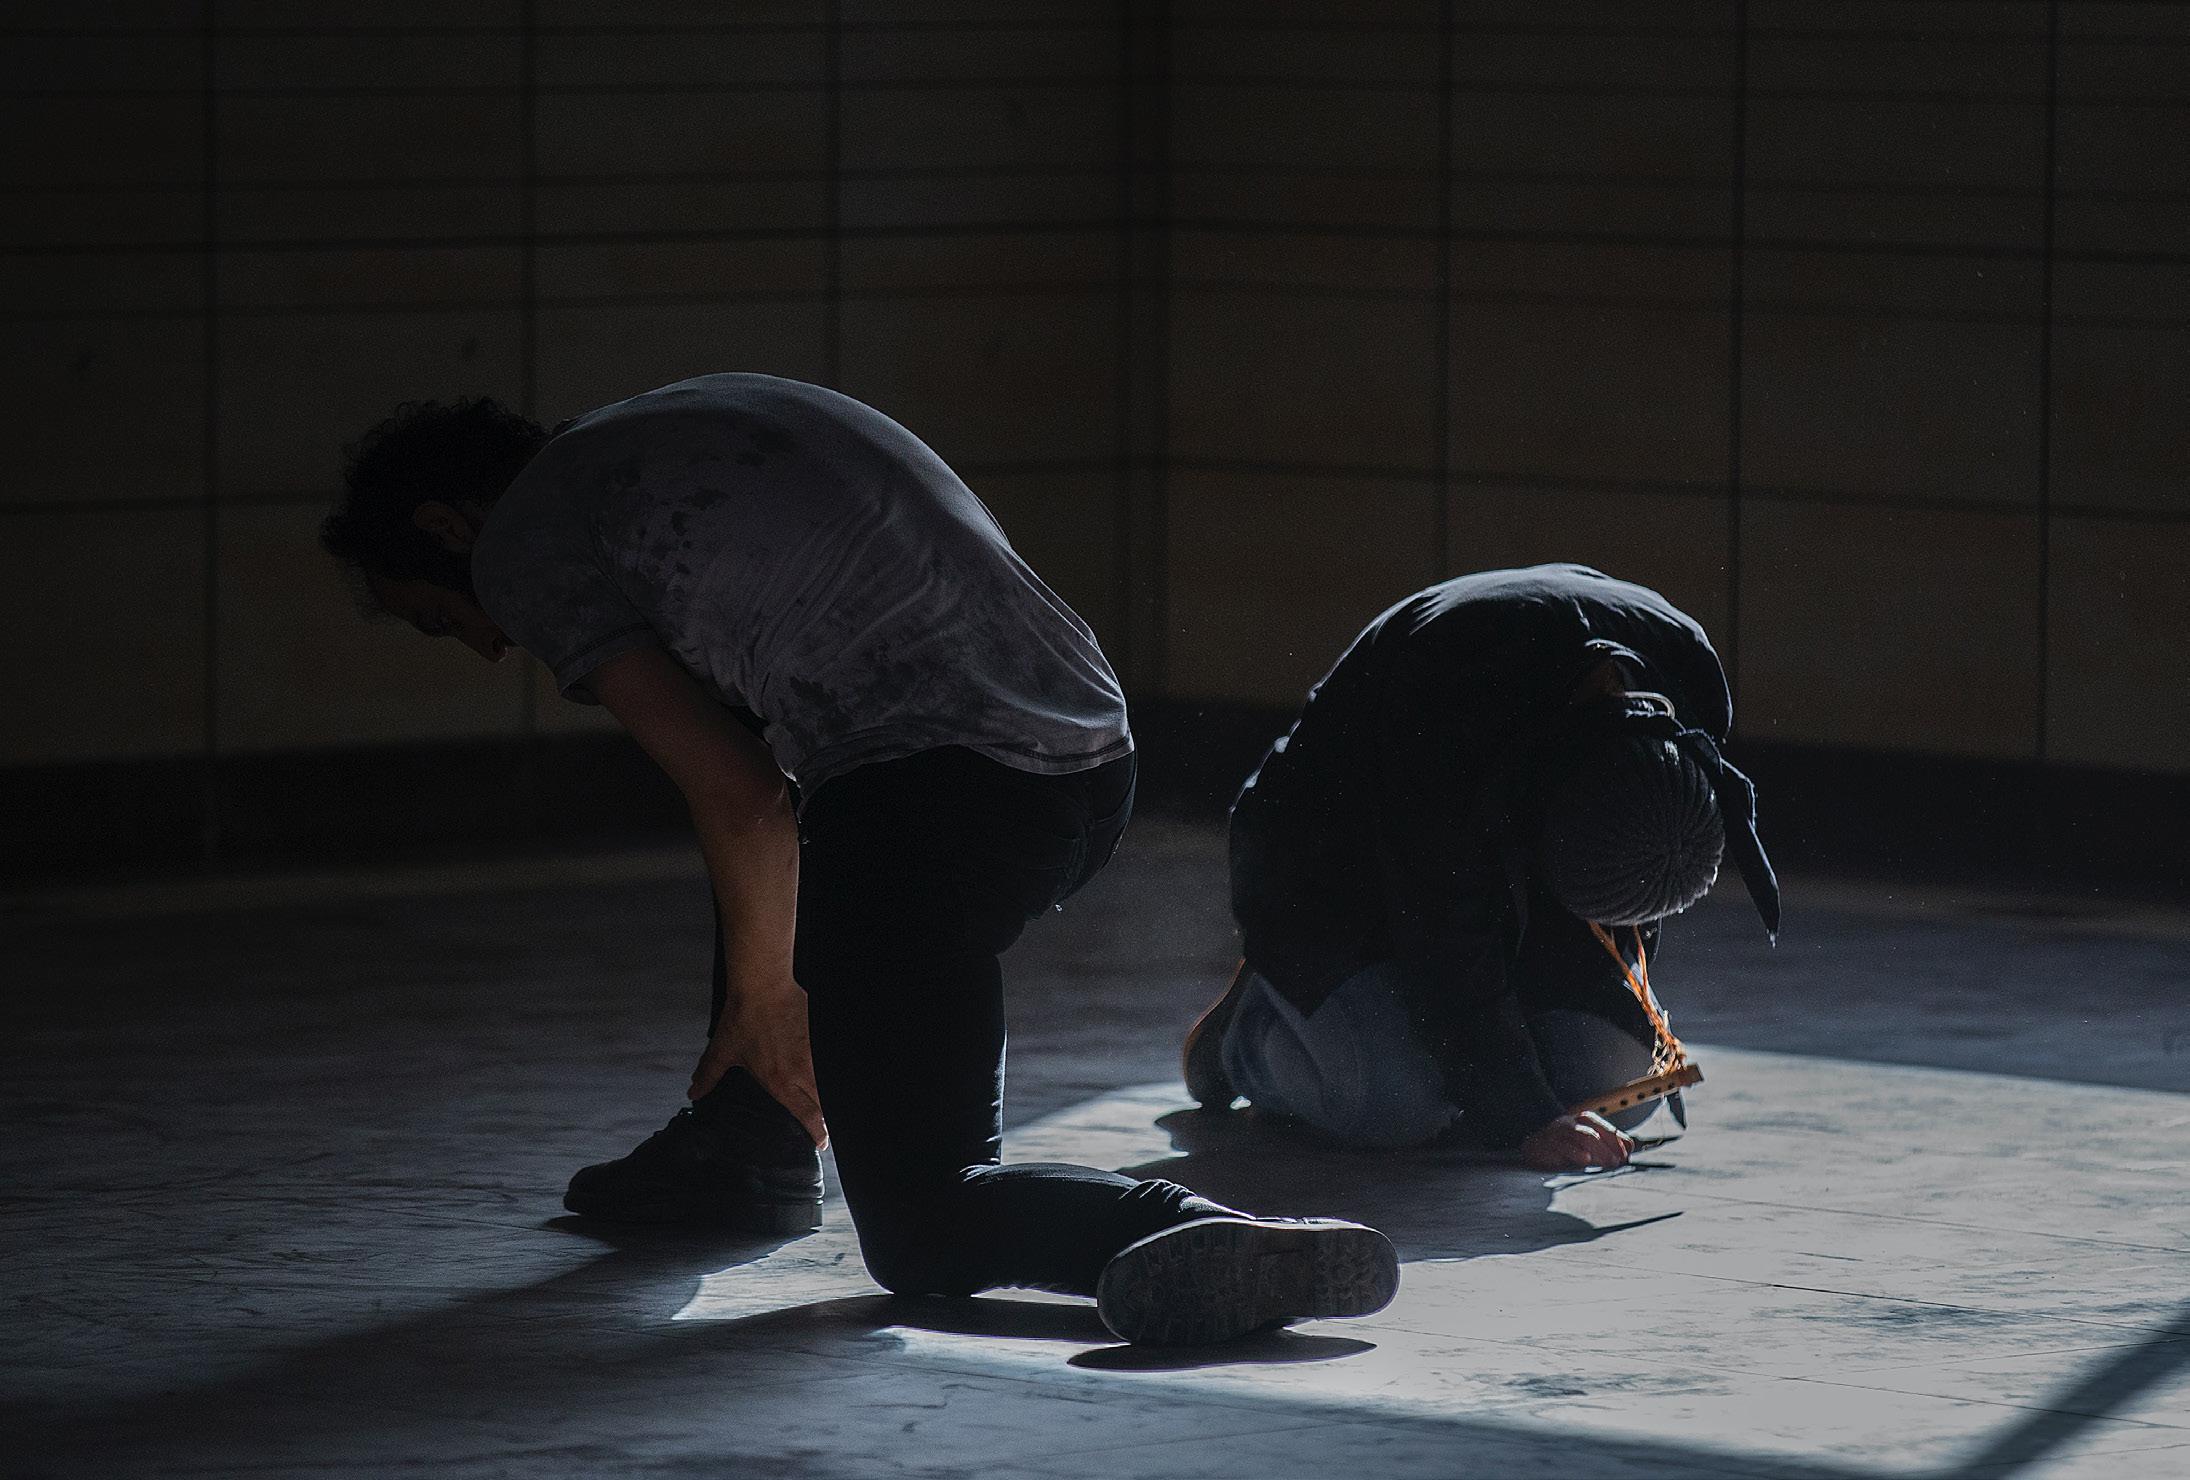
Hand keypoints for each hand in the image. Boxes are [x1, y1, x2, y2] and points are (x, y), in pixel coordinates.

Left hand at [690, 980, 827, 1148]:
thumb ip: (708, 1075)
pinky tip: (826, 1073)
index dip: (816, 1132)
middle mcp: (800, 1072)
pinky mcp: (820, 1036)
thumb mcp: (722, 1050)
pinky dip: (829, 1071)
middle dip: (828, 1120)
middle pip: (824, 1104)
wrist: (763, 987)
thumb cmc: (743, 1018)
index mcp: (779, 1081)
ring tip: (828, 1104)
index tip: (821, 1143)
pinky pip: (828, 1060)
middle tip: (826, 1127)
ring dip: (829, 1097)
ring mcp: (814, 1054)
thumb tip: (694, 1092)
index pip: (806, 1115)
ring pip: (829, 1084)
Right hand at [1519, 1111, 1633, 1170]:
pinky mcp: (1548, 1144)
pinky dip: (1576, 1152)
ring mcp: (1558, 1132)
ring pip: (1582, 1137)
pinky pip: (1564, 1146)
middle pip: (1594, 1131)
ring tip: (1609, 1163)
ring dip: (1599, 1151)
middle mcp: (1571, 1123)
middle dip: (1610, 1146)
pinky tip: (1586, 1160)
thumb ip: (1606, 1148)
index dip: (1618, 1141)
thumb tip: (1629, 1149)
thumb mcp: (1587, 1149)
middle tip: (1619, 1161)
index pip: (1604, 1128)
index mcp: (1583, 1121)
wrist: (1533, 1151)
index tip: (1627, 1155)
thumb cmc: (1564, 1150)